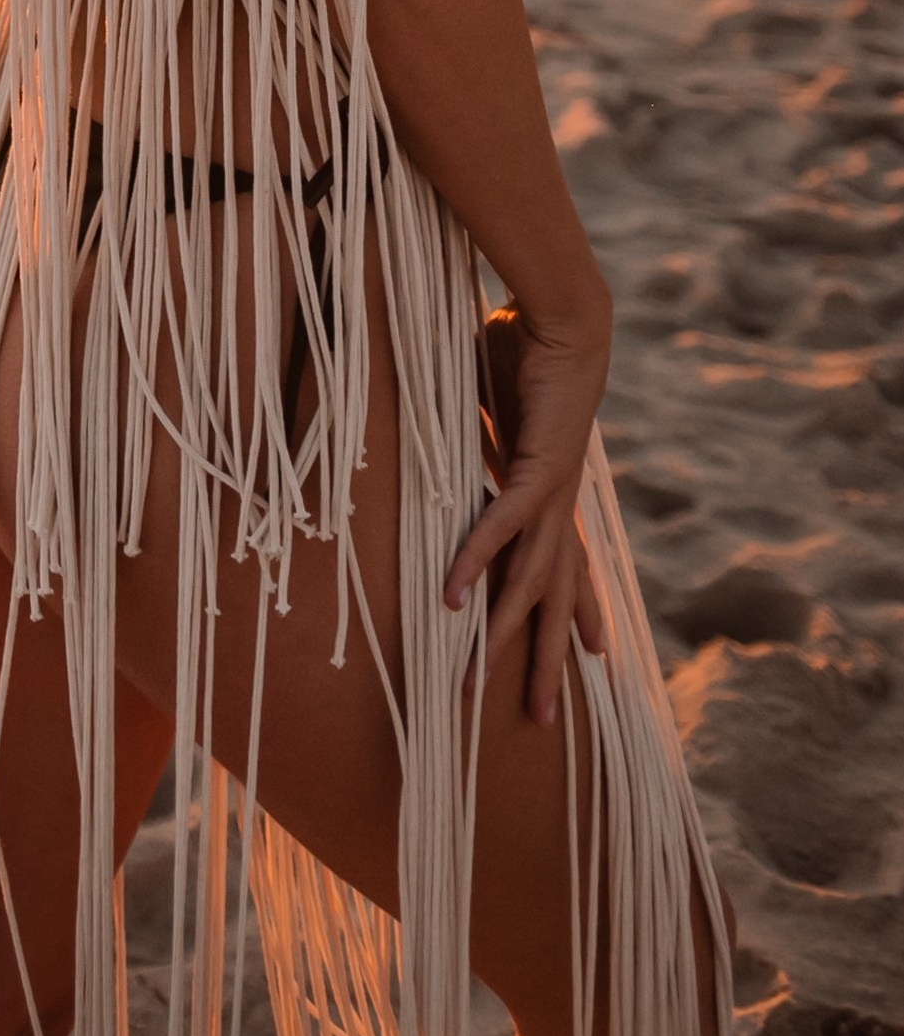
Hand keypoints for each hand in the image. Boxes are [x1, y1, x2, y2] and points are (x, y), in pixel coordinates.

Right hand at [446, 292, 611, 724]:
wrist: (564, 318)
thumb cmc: (524, 347)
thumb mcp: (490, 402)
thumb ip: (473, 425)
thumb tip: (443, 418)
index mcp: (552, 490)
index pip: (567, 564)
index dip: (579, 611)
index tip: (591, 656)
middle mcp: (559, 503)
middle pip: (553, 595)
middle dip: (545, 658)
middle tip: (535, 717)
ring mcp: (552, 492)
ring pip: (530, 579)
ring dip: (505, 632)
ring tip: (478, 678)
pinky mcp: (537, 470)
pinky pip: (502, 528)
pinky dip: (477, 562)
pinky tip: (454, 596)